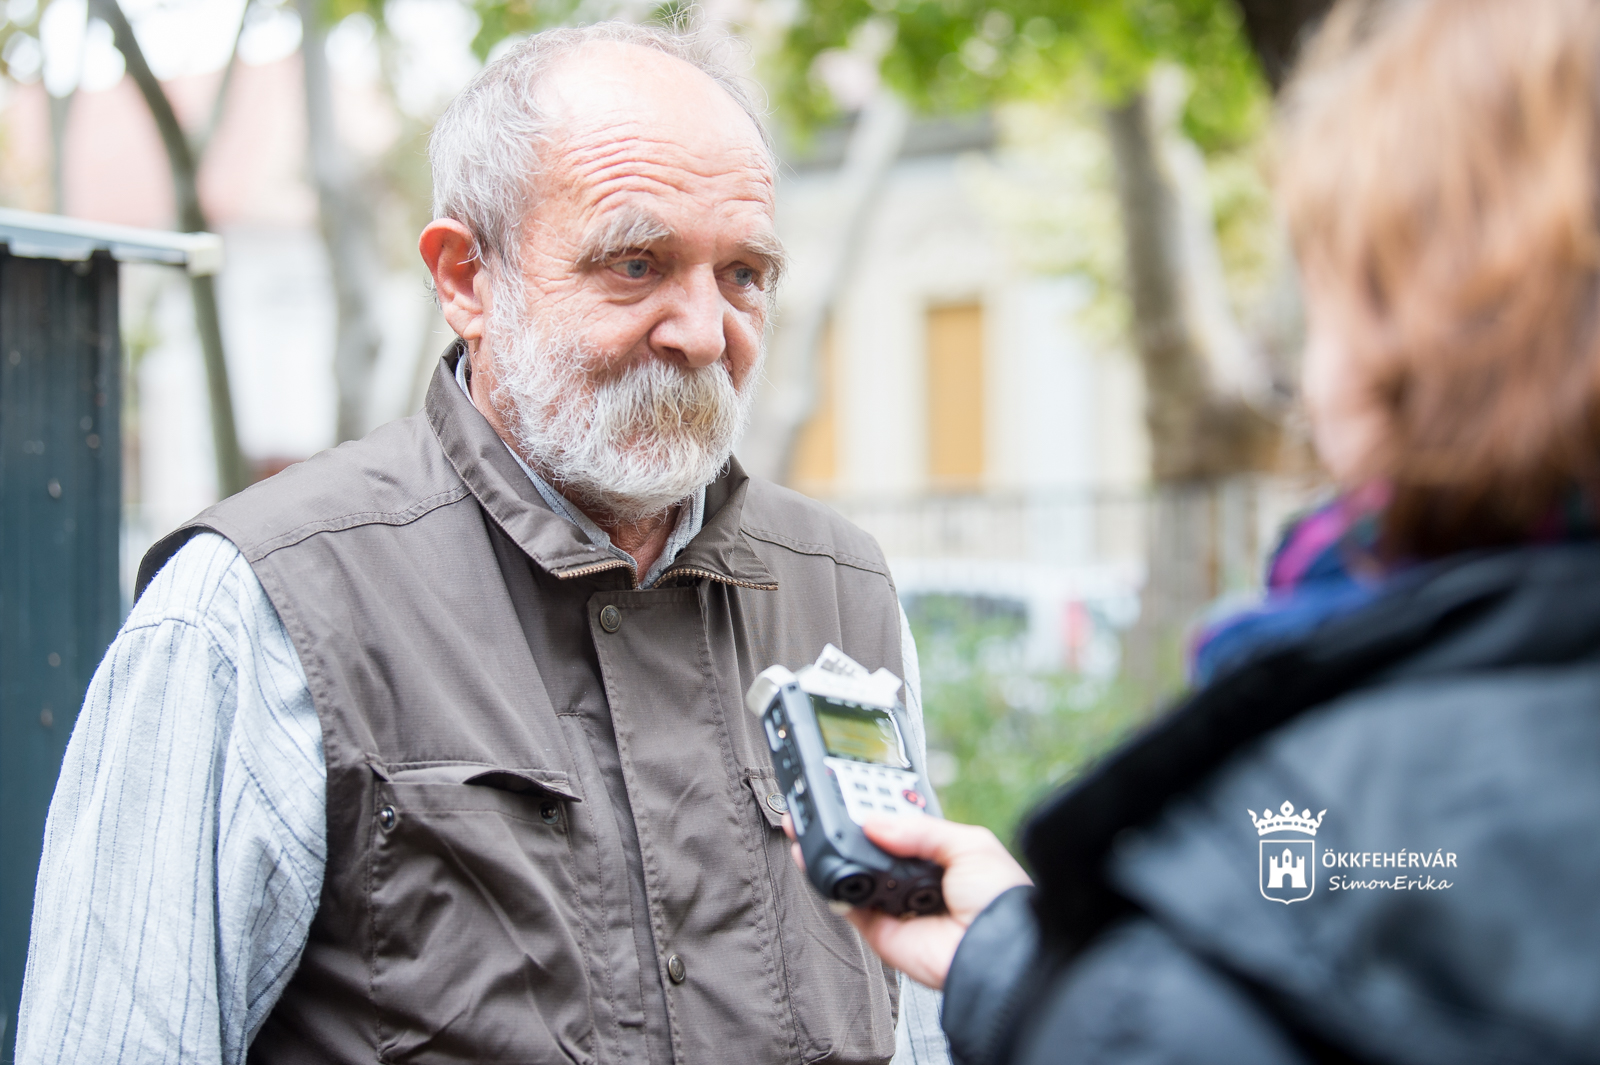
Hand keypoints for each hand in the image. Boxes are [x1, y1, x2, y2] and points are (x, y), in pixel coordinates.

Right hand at [783, 813, 1030, 990]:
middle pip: (871, 847)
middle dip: (847, 826)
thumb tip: (873, 821)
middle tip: (825, 802)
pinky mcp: (879, 930)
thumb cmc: (999, 899)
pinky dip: (832, 884)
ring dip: (833, 850)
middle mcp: (914, 877)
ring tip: (813, 825)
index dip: (875, 807)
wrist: (998, 951)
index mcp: (939, 853)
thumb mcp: (969, 844)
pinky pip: (847, 904)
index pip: (899, 825)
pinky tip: (822, 861)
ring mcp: (895, 902)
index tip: (850, 788)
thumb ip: (920, 828)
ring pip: (854, 872)